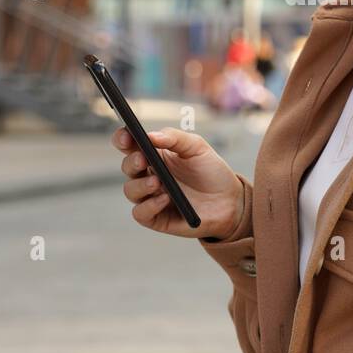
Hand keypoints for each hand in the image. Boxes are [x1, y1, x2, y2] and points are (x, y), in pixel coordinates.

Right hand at [111, 126, 243, 239]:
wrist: (230, 201)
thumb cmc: (211, 171)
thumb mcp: (197, 147)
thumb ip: (174, 138)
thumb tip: (150, 135)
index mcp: (155, 155)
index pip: (130, 144)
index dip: (122, 138)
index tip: (126, 135)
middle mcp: (148, 175)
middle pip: (127, 166)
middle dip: (132, 162)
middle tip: (143, 159)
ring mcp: (150, 197)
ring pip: (130, 190)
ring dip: (141, 185)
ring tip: (158, 182)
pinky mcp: (156, 218)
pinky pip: (140, 213)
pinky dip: (149, 205)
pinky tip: (165, 199)